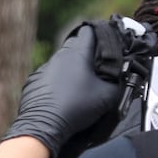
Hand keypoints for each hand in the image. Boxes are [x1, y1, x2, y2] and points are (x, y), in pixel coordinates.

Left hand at [2, 18, 153, 157]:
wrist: (44, 125)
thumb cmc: (76, 107)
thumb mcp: (107, 96)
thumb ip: (118, 82)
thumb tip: (122, 77)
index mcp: (77, 53)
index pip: (89, 31)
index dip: (100, 34)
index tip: (108, 42)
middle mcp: (59, 56)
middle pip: (75, 44)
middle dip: (88, 52)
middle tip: (98, 65)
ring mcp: (44, 68)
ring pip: (63, 60)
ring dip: (73, 67)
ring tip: (82, 83)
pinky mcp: (35, 82)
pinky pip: (51, 75)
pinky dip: (60, 80)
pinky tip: (65, 94)